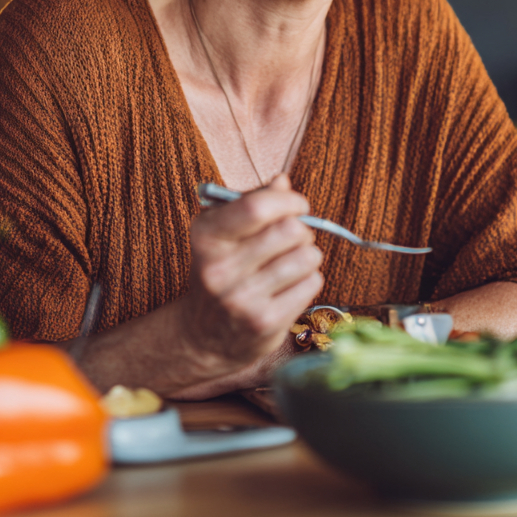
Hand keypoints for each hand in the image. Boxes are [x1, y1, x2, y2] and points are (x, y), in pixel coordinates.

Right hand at [176, 173, 323, 379]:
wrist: (205, 336)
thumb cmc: (223, 271)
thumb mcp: (224, 233)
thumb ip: (253, 203)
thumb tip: (282, 181)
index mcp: (206, 237)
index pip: (257, 207)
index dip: (288, 200)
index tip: (297, 205)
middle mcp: (219, 269)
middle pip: (290, 231)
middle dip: (301, 229)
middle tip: (293, 238)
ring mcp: (241, 299)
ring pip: (307, 257)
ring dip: (307, 256)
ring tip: (290, 263)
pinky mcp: (264, 322)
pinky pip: (312, 283)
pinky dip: (309, 280)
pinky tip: (289, 286)